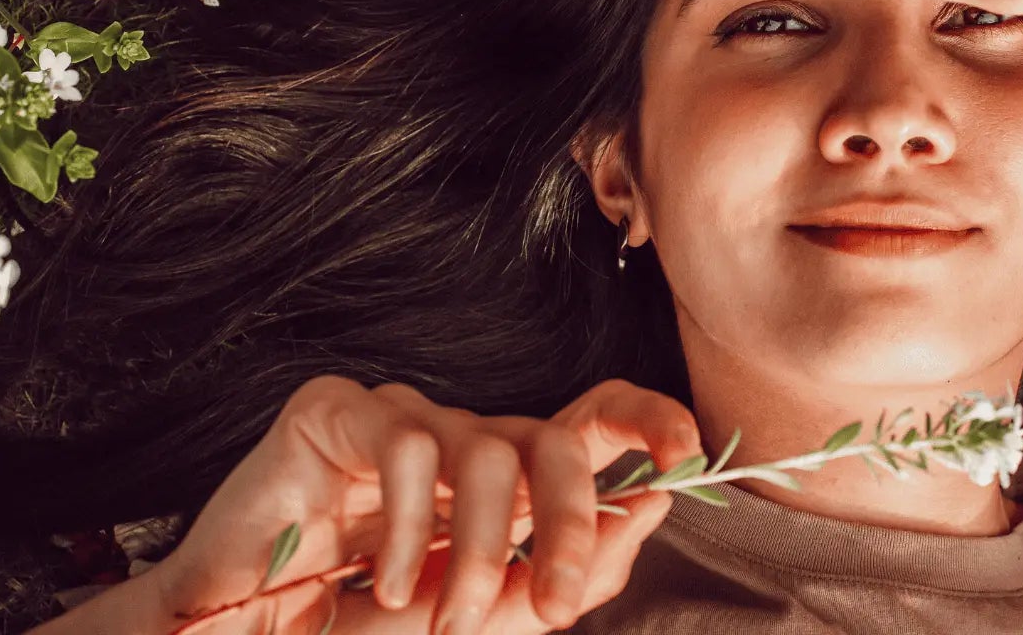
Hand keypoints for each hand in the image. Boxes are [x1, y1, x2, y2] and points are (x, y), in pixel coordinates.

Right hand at [144, 376, 701, 634]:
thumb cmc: (361, 631)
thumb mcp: (486, 615)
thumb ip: (567, 571)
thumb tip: (653, 500)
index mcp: (501, 481)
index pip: (589, 422)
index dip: (646, 419)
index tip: (687, 452)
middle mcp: (459, 438)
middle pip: (553, 437)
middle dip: (573, 521)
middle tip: (561, 602)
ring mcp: (398, 418)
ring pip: (489, 450)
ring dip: (479, 553)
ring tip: (440, 619)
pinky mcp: (335, 410)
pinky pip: (407, 447)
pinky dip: (407, 533)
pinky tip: (382, 584)